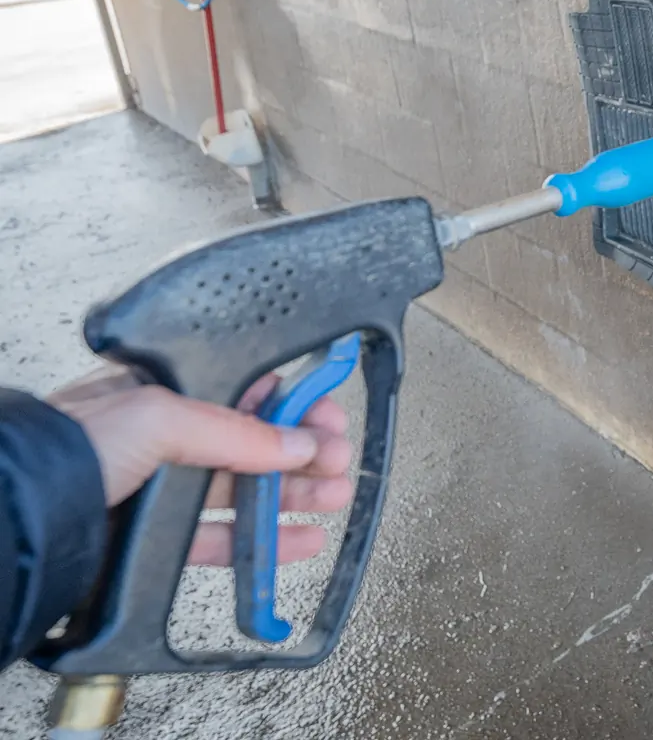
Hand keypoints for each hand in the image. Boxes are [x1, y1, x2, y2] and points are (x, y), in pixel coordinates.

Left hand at [48, 368, 353, 565]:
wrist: (17, 519)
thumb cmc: (65, 447)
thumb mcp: (157, 416)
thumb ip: (235, 431)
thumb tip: (296, 442)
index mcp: (162, 391)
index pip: (245, 391)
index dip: (292, 402)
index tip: (327, 414)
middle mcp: (163, 438)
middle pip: (253, 442)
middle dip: (304, 450)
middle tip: (339, 459)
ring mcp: (160, 488)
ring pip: (243, 490)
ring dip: (294, 495)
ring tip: (334, 498)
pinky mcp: (155, 537)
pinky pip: (222, 538)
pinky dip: (263, 541)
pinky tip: (297, 540)